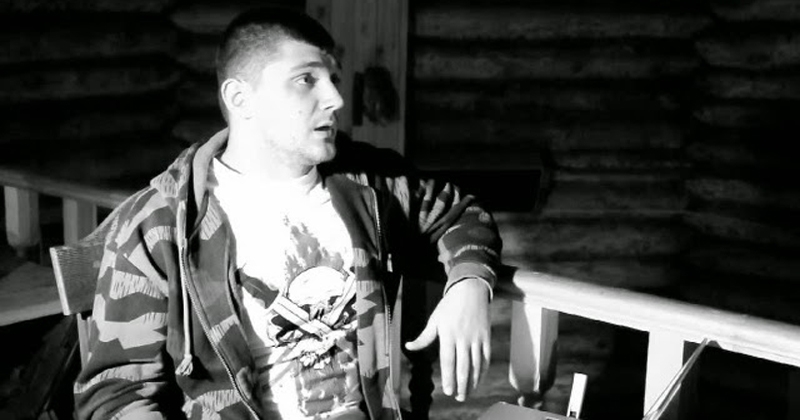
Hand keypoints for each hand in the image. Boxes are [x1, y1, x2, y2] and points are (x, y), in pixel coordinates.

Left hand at [405, 277, 490, 401]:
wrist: (471, 290)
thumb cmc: (449, 306)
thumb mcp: (435, 319)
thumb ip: (424, 337)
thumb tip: (408, 347)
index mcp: (448, 334)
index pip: (448, 361)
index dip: (448, 377)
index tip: (448, 390)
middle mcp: (463, 338)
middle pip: (463, 366)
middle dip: (461, 384)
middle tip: (458, 397)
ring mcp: (476, 338)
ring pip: (476, 365)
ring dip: (472, 381)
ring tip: (467, 393)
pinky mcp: (486, 337)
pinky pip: (486, 358)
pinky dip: (483, 371)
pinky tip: (478, 380)